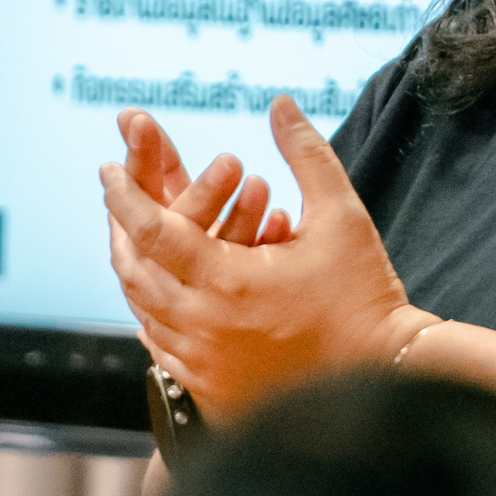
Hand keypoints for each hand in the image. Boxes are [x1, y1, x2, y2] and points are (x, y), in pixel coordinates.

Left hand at [104, 96, 433, 417]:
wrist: (386, 379)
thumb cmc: (366, 298)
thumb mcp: (341, 215)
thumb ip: (306, 154)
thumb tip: (280, 106)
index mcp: (226, 283)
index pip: (151, 231)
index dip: (124, 194)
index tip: (109, 167)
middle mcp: (202, 327)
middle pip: (133, 270)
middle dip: (120, 227)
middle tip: (119, 197)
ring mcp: (203, 363)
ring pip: (143, 309)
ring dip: (137, 267)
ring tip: (139, 236)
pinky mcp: (211, 388)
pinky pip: (161, 345)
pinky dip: (155, 311)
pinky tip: (165, 291)